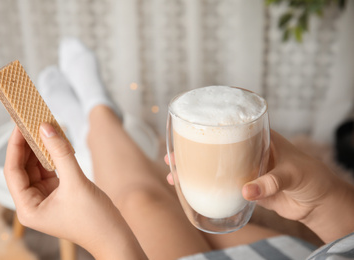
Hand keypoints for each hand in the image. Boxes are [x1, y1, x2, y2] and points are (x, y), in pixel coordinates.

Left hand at [4, 123, 145, 258]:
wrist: (115, 236)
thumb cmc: (95, 219)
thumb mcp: (76, 182)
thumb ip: (60, 153)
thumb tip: (46, 127)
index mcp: (28, 208)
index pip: (13, 171)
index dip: (15, 146)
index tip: (19, 124)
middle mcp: (33, 204)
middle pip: (23, 167)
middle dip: (28, 144)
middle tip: (31, 119)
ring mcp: (46, 198)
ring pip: (37, 167)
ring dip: (41, 148)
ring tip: (44, 126)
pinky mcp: (59, 193)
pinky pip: (51, 169)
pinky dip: (53, 155)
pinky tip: (56, 141)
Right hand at [165, 130, 353, 242]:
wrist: (318, 200)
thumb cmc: (310, 175)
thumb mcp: (292, 173)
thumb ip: (270, 182)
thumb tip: (245, 191)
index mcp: (257, 138)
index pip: (229, 127)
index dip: (207, 128)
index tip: (186, 131)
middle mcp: (247, 151)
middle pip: (214, 148)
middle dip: (192, 151)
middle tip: (171, 156)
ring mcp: (245, 170)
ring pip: (215, 167)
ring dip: (195, 172)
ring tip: (173, 175)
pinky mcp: (246, 188)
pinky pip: (224, 187)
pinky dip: (209, 189)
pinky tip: (193, 192)